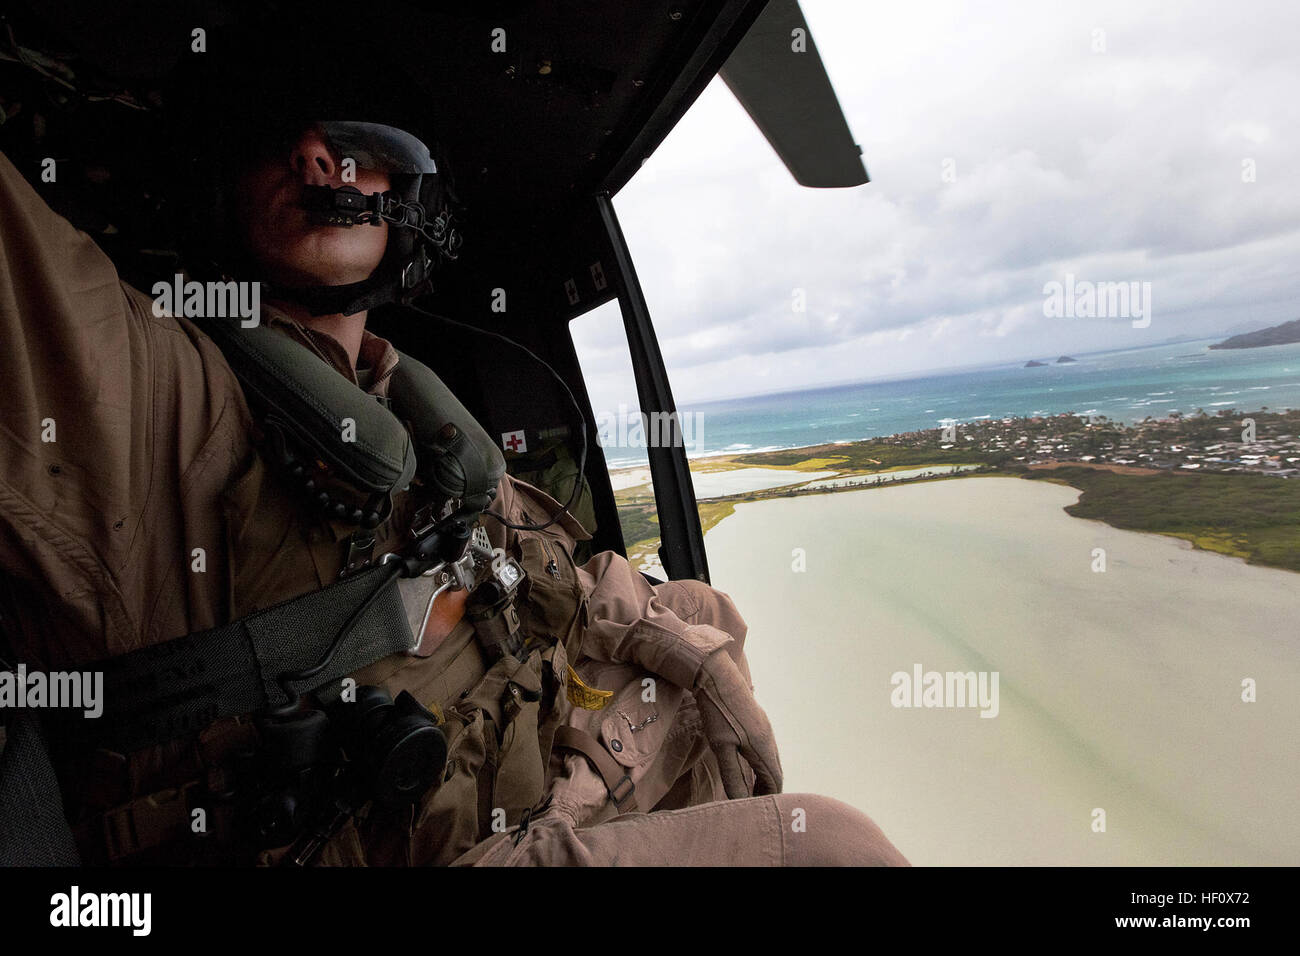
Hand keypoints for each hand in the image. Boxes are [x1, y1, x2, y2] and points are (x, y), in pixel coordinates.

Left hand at [693, 649, 782, 797]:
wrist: (717, 677)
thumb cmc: (718, 713)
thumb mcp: (721, 748)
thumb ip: (733, 776)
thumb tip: (741, 801)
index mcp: (763, 748)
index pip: (774, 782)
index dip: (768, 798)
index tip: (757, 810)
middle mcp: (769, 739)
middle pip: (775, 772)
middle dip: (766, 790)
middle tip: (752, 804)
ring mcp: (764, 729)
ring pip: (770, 760)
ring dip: (762, 776)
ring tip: (747, 789)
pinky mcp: (757, 722)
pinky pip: (764, 749)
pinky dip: (759, 763)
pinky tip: (744, 765)